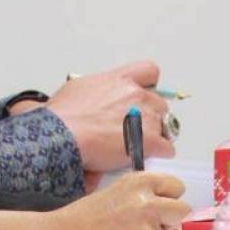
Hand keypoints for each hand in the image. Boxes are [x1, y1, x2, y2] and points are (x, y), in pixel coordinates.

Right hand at [43, 61, 174, 171]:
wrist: (62, 136)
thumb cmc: (63, 117)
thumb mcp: (77, 90)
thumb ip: (96, 92)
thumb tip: (95, 102)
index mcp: (119, 80)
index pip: (149, 71)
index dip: (149, 86)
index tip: (144, 95)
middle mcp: (136, 94)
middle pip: (159, 103)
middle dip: (150, 116)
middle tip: (135, 128)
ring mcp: (145, 117)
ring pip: (166, 126)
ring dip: (156, 135)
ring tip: (137, 146)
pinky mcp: (149, 141)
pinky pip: (167, 148)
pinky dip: (158, 154)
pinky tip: (144, 158)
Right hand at [46, 171, 189, 229]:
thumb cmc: (87, 218)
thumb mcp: (117, 194)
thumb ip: (144, 197)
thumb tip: (169, 211)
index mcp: (138, 181)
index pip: (175, 186)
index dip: (168, 199)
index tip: (157, 208)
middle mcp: (147, 199)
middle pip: (183, 209)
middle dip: (173, 219)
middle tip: (152, 228)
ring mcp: (148, 224)